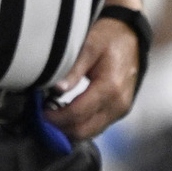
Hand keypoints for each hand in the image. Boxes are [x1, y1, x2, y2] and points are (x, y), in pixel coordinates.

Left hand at [45, 17, 139, 143]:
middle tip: (43, 118)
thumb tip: (57, 89)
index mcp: (110, 87)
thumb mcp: (89, 45)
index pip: (77, 113)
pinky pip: (96, 127)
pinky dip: (80, 125)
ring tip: (53, 115)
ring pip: (90, 133)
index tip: (40, 113)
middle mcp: (118, 104)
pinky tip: (67, 114)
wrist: (131, 37)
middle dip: (60, 128)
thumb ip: (73, 69)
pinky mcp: (119, 112)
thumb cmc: (110, 38)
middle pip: (83, 130)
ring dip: (69, 129)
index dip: (56, 118)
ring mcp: (120, 110)